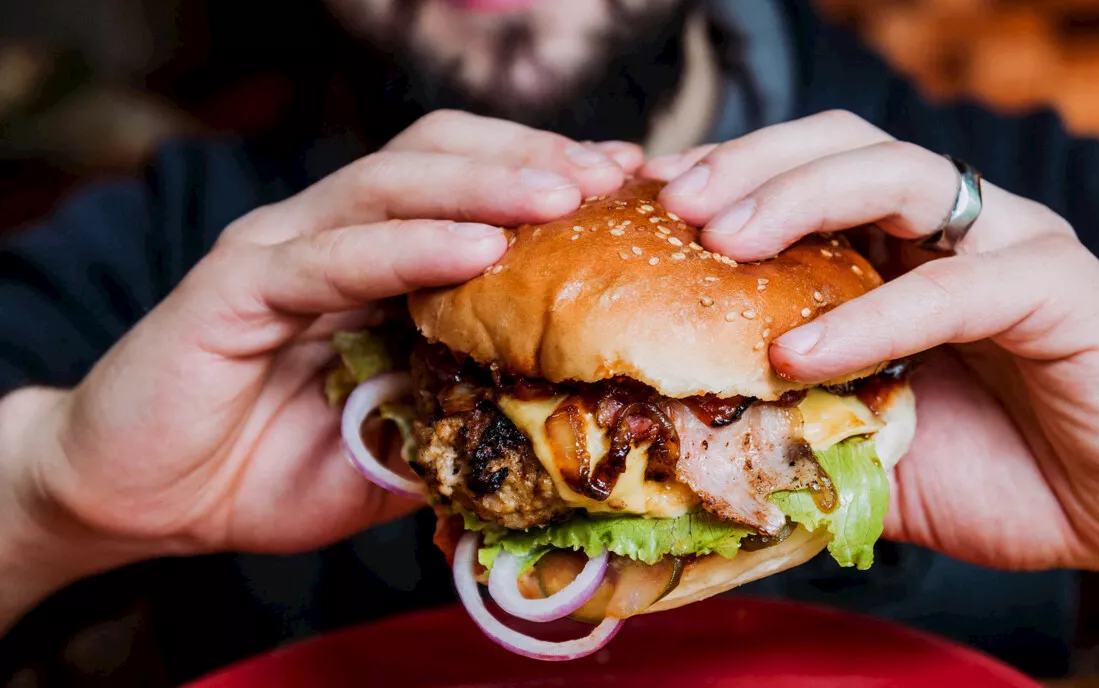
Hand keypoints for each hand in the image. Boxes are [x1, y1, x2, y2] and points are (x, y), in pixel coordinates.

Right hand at [0, 111, 642, 624]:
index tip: (633, 190)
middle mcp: (330, 234)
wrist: (146, 499)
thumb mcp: (399, 443)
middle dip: (534, 158)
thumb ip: (462, 409)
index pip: (469, 186)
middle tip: (615, 177)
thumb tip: (566, 405)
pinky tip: (477, 249)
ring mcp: (281, 250)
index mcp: (374, 261)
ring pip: (392, 184)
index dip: (548, 176)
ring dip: (486, 184)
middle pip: (440, 154)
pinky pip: (334, 254)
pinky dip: (408, 246)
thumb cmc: (272, 467)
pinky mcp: (236, 285)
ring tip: (566, 195)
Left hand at [645, 111, 1098, 585]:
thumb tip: (687, 438)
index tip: (646, 202)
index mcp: (904, 249)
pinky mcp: (1061, 287)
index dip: (726, 178)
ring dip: (800, 199)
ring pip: (899, 176)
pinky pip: (955, 286)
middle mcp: (955, 228)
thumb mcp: (870, 447)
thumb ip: (797, 425)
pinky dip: (873, 315)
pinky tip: (802, 349)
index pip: (805, 177)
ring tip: (723, 242)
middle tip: (675, 204)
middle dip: (750, 165)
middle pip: (842, 146)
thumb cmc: (1001, 472)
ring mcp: (1011, 244)